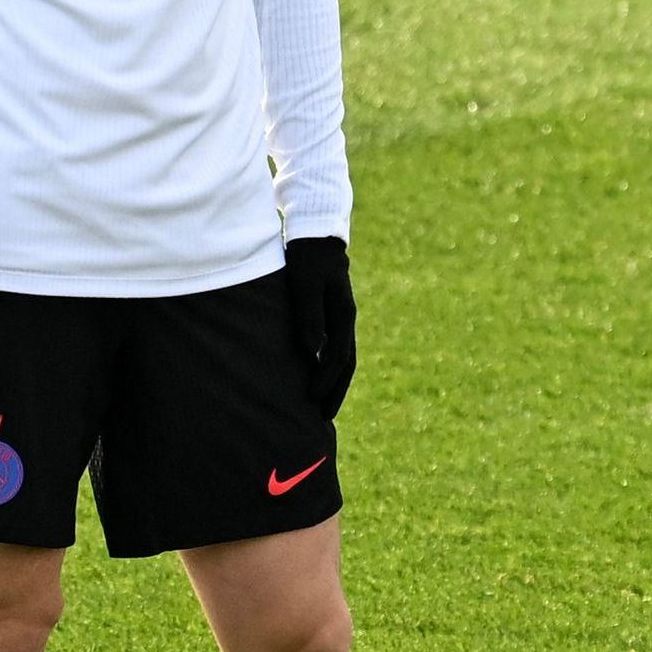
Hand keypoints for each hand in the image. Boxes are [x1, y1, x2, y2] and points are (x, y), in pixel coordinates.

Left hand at [281, 235, 357, 414]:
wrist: (316, 234)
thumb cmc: (306, 257)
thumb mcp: (304, 284)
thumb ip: (309, 316)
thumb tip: (312, 351)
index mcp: (343, 314)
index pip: (339, 357)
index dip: (326, 381)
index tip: (312, 401)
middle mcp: (346, 319)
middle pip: (347, 364)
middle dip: (336, 391)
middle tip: (324, 417)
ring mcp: (341, 317)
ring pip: (344, 358)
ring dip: (335, 382)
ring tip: (323, 403)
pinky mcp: (331, 313)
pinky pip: (336, 347)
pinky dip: (330, 366)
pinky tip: (317, 374)